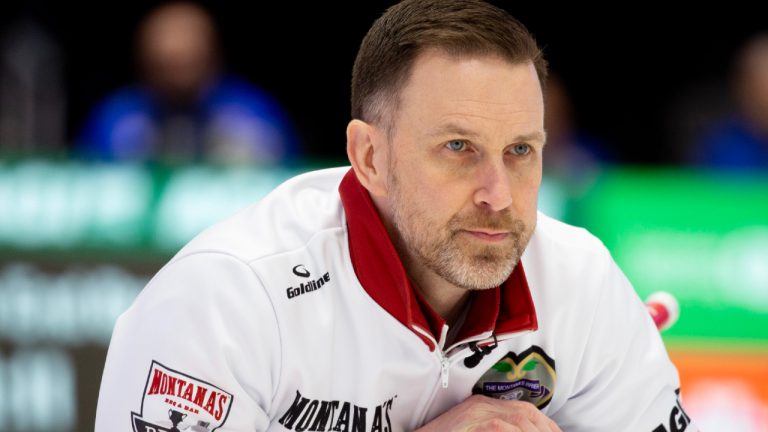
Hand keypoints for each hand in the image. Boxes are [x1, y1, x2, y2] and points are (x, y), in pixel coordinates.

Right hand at [416, 395, 560, 431]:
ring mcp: (475, 416)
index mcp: (482, 405)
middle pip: (525, 413)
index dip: (546, 424)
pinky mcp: (472, 424)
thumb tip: (522, 429)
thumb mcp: (471, 428)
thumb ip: (494, 427)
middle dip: (545, 430)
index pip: (524, 409)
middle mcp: (480, 407)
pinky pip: (498, 428)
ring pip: (518, 421)